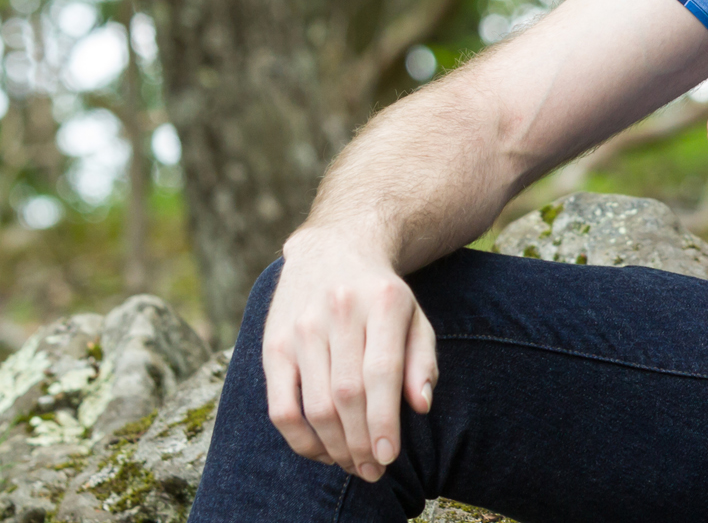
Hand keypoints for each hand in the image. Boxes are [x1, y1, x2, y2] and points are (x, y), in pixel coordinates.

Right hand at [262, 229, 436, 480]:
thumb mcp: (414, 316)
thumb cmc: (382, 296)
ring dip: (333, 446)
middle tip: (373, 470)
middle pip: (346, 395)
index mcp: (383, 302)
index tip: (389, 456)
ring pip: (314, 405)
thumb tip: (420, 406)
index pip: (380, 373)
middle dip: (361, 442)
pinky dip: (299, 438)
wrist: (334, 249)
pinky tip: (319, 451)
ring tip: (352, 465)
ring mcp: (301, 328)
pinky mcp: (273, 345)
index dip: (384, 420)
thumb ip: (421, 360)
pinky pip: (280, 406)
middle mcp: (339, 313)